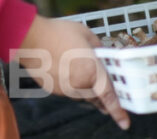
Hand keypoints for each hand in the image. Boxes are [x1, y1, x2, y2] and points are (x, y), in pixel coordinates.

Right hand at [14, 15, 129, 130]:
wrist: (30, 38)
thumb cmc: (59, 33)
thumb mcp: (86, 34)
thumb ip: (99, 48)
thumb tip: (103, 55)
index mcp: (91, 71)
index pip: (108, 97)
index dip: (118, 111)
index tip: (125, 123)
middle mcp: (79, 84)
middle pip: (96, 97)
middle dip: (102, 96)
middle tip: (106, 92)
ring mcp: (65, 89)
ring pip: (81, 94)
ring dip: (86, 87)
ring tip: (79, 70)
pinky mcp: (53, 89)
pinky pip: (68, 90)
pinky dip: (71, 83)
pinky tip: (65, 68)